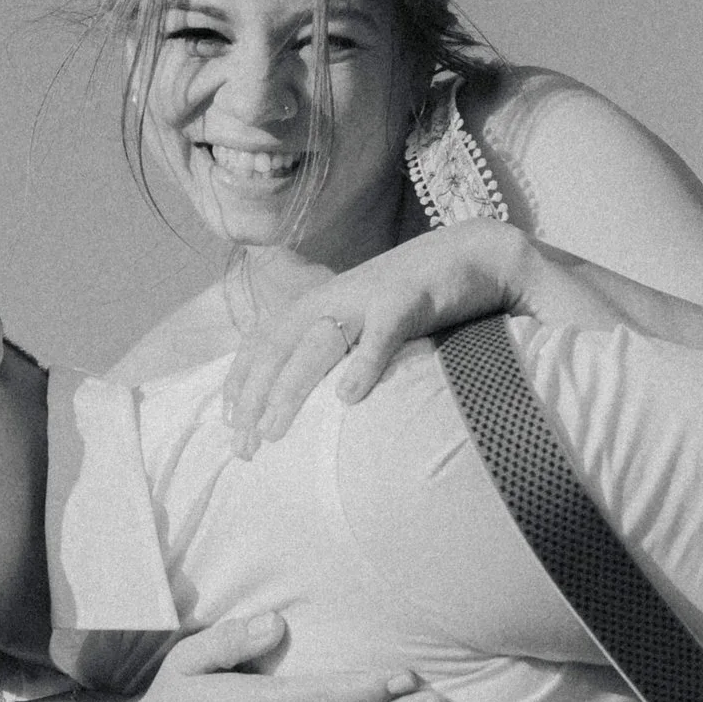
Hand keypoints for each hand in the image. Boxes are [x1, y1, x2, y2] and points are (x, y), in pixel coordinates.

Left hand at [223, 221, 529, 452]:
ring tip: (273, 431)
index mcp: (321, 302)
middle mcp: (335, 297)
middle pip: (278, 348)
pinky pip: (382, 333)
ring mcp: (369, 297)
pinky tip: (348, 397)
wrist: (473, 254)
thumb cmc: (419, 296)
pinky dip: (363, 364)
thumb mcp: (367, 319)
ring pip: (317, 345)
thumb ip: (338, 346)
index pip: (263, 341)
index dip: (241, 381)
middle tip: (245, 447)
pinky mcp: (408, 300)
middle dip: (254, 398)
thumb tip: (319, 395)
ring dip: (290, 389)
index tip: (229, 424)